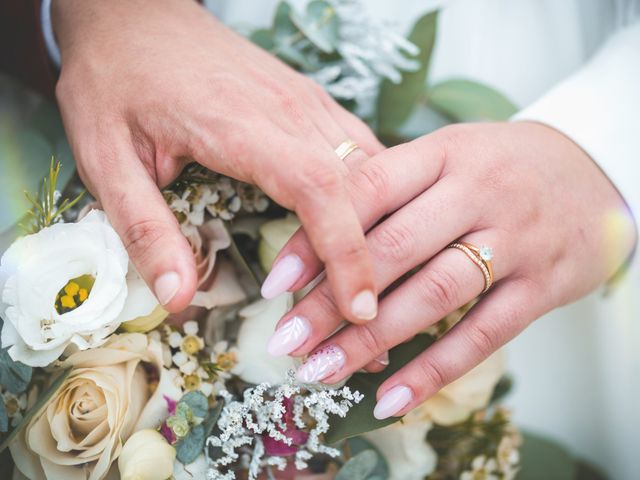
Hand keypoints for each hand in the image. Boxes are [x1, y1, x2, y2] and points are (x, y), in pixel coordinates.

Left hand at [52, 0, 381, 318]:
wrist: (132, 15)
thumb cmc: (117, 80)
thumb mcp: (107, 158)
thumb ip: (145, 228)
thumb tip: (179, 296)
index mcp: (240, 126)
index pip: (317, 189)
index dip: (346, 251)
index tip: (359, 306)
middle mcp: (289, 110)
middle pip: (359, 185)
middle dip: (373, 255)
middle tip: (366, 317)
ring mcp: (306, 102)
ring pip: (370, 168)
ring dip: (378, 227)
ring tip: (370, 283)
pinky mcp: (309, 102)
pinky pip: (360, 150)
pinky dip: (373, 195)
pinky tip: (367, 227)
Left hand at [268, 122, 636, 417]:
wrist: (593, 172)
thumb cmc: (499, 168)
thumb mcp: (449, 156)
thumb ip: (392, 190)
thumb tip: (318, 244)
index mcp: (445, 153)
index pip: (369, 190)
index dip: (317, 237)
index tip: (276, 284)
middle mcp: (479, 191)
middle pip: (395, 248)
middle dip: (332, 301)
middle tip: (286, 340)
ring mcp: (516, 238)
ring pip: (434, 294)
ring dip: (371, 340)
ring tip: (322, 371)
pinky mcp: (544, 284)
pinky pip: (484, 334)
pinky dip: (434, 369)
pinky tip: (391, 399)